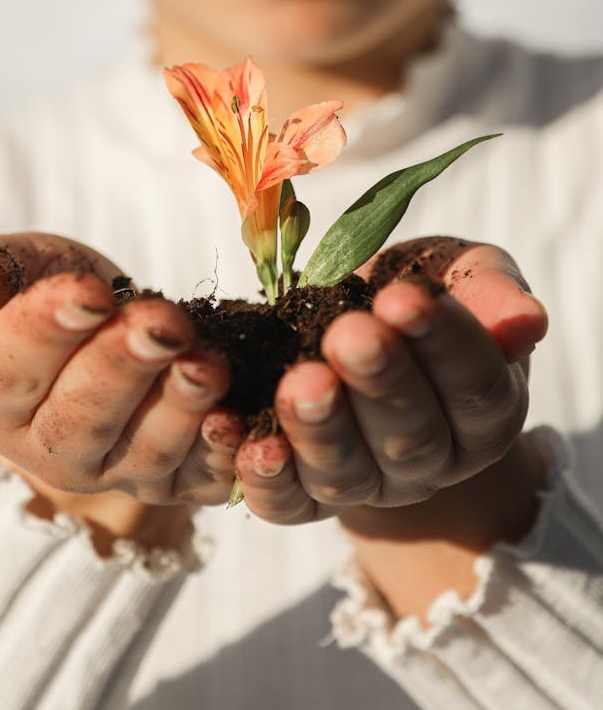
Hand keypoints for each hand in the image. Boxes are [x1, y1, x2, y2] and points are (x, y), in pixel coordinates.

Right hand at [0, 234, 242, 513]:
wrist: (113, 327)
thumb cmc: (59, 293)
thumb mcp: (23, 268)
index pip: (12, 369)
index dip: (48, 330)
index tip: (89, 292)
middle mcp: (49, 449)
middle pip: (81, 419)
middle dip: (123, 369)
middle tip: (159, 323)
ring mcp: (116, 471)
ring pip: (145, 452)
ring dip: (179, 407)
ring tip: (206, 362)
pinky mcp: (176, 480)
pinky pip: (200, 479)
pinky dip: (221, 454)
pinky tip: (237, 419)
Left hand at [233, 238, 547, 524]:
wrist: (356, 332)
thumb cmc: (411, 293)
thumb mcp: (457, 273)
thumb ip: (488, 289)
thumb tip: (525, 320)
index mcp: (483, 410)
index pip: (473, 383)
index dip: (442, 342)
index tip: (404, 298)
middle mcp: (431, 461)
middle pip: (410, 434)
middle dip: (378, 382)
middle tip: (349, 334)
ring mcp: (368, 486)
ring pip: (348, 473)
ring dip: (321, 429)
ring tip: (301, 381)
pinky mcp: (305, 498)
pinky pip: (287, 503)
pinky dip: (267, 478)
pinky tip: (251, 443)